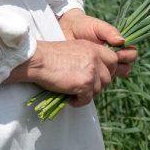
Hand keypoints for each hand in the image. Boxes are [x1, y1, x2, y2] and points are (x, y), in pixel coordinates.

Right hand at [6, 40, 120, 106]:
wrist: (36, 60)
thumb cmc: (49, 56)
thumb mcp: (74, 49)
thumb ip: (89, 57)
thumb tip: (98, 73)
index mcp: (93, 48)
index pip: (113, 60)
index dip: (108, 71)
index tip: (98, 78)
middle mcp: (95, 58)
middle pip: (109, 77)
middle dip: (99, 85)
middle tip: (85, 88)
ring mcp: (91, 71)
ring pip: (99, 90)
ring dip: (88, 94)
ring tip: (74, 93)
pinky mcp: (84, 83)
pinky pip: (88, 99)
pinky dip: (79, 102)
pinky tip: (70, 99)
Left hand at [57, 9, 136, 77]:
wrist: (64, 30)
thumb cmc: (84, 26)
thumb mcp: (97, 26)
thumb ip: (109, 31)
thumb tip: (122, 41)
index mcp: (118, 47)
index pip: (132, 54)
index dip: (127, 56)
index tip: (118, 54)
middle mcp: (113, 58)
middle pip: (126, 68)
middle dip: (120, 67)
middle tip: (108, 63)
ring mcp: (103, 67)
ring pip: (113, 77)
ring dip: (109, 75)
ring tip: (98, 69)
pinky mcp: (91, 74)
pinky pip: (99, 81)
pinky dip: (97, 80)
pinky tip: (90, 74)